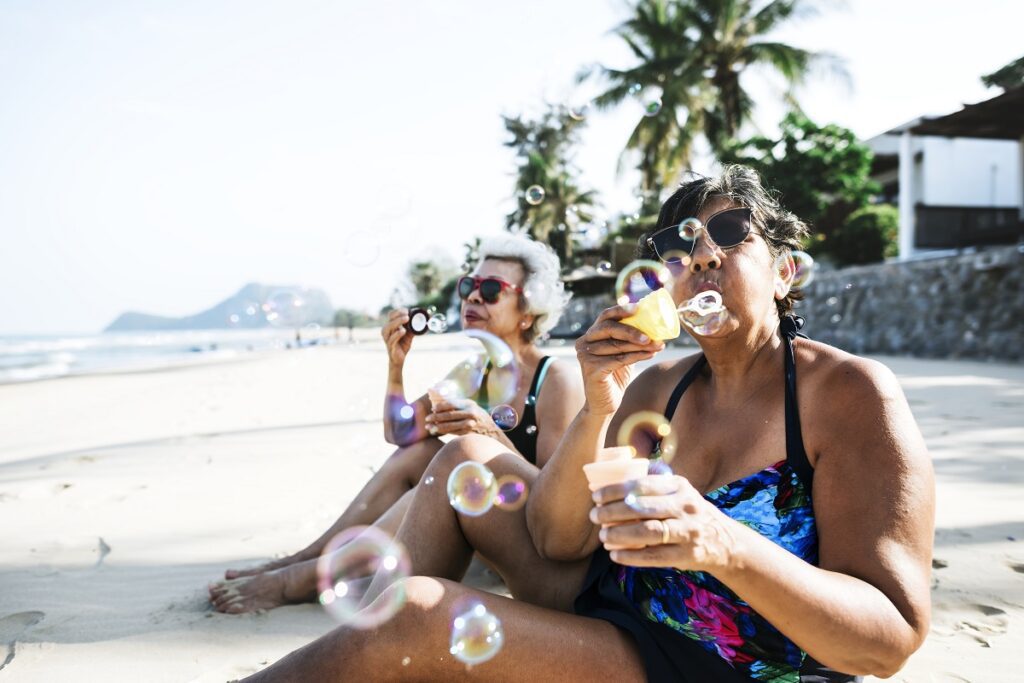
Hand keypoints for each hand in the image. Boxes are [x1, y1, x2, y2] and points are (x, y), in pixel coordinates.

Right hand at [381, 308, 413, 366]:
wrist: (399, 359)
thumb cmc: (402, 344)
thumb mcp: (409, 334)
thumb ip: (414, 326)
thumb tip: (427, 318)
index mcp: (390, 326)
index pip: (391, 315)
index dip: (398, 311)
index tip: (407, 310)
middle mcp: (387, 331)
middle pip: (390, 319)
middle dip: (398, 315)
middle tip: (407, 314)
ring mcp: (387, 338)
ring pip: (388, 328)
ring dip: (397, 322)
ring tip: (406, 319)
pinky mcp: (390, 346)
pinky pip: (391, 339)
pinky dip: (397, 334)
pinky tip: (403, 331)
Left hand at [424, 398, 500, 437]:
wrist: (493, 432)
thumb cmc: (479, 418)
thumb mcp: (472, 407)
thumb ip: (459, 405)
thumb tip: (439, 405)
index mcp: (470, 404)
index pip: (452, 403)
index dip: (440, 406)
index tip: (432, 409)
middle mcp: (471, 413)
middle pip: (449, 415)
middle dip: (436, 417)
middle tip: (427, 419)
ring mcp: (471, 424)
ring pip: (450, 425)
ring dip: (437, 426)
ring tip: (429, 427)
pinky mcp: (469, 434)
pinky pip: (453, 433)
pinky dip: (444, 432)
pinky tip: (437, 432)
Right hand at [575, 304, 664, 415]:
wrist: (604, 404)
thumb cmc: (614, 377)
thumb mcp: (621, 354)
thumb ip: (629, 340)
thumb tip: (653, 326)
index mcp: (591, 335)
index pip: (605, 316)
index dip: (621, 310)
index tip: (638, 308)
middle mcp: (584, 343)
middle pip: (609, 328)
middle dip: (632, 330)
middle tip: (651, 335)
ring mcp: (586, 356)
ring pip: (617, 345)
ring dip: (640, 346)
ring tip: (657, 345)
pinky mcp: (591, 369)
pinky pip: (618, 359)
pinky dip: (636, 357)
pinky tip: (649, 355)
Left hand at [589, 475, 737, 572]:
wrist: (725, 542)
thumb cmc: (689, 513)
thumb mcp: (680, 492)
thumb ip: (654, 485)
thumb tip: (612, 479)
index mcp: (680, 486)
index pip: (643, 485)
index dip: (616, 490)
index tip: (596, 496)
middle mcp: (686, 506)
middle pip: (643, 508)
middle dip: (613, 512)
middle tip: (594, 516)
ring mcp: (688, 532)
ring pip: (649, 533)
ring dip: (620, 535)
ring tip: (603, 536)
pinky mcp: (687, 555)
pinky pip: (655, 556)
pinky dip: (632, 556)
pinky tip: (615, 555)